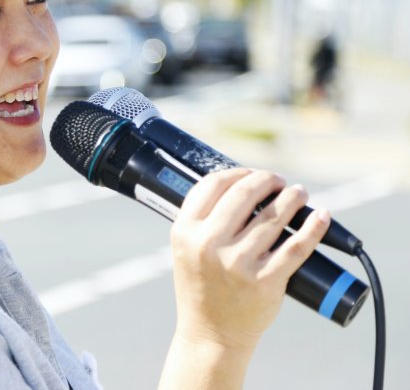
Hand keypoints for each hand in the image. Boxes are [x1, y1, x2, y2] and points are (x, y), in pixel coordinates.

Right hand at [169, 168, 330, 350]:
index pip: (212, 185)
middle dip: (267, 180)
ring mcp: (238, 263)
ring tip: (299, 193)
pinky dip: (313, 227)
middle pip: (244, 194)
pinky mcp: (265, 281)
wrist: (210, 334)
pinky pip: (296, 247)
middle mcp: (209, 244)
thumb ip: (202, 220)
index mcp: (185, 232)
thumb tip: (240, 185)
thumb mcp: (186, 249)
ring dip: (292, 197)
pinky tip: (320, 216)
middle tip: (278, 181)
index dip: (237, 172)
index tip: (252, 173)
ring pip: (274, 216)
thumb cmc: (201, 287)